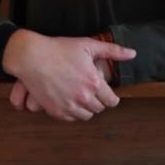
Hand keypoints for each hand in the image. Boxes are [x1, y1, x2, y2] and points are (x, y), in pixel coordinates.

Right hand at [2, 30, 135, 121]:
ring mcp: (69, 106)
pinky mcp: (56, 111)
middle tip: (91, 93)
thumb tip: (132, 53)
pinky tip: (69, 101)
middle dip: (98, 102)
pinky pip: (71, 119)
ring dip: (86, 109)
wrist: (32, 57)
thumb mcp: (88, 45)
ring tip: (80, 98)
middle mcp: (84, 97)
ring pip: (86, 116)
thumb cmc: (59, 48)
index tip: (108, 96)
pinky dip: (72, 112)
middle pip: (99, 109)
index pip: (111, 101)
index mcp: (94, 82)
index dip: (111, 99)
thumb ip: (113, 51)